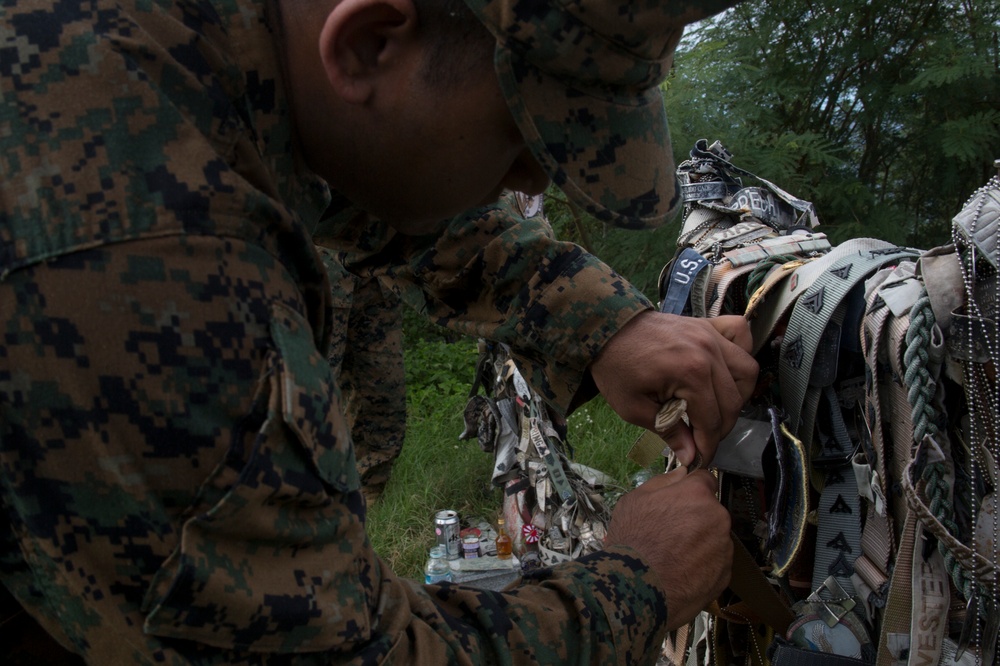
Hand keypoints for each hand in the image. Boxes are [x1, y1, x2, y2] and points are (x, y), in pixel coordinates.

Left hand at [589, 311, 756, 465]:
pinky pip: (741, 333)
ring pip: (747, 371)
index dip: (707, 446)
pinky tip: (724, 368)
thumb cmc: (615, 367)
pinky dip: (742, 350)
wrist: (606, 328)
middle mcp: (709, 353)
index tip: (700, 458)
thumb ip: (667, 431)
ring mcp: (711, 335)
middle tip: (701, 438)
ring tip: (715, 407)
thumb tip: (691, 456)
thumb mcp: (633, 408)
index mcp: (691, 374)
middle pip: (733, 402)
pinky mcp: (708, 324)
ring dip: (737, 394)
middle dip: (720, 428)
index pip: (712, 421)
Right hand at [605, 469, 731, 629]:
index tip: (679, 502)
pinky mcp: (725, 575)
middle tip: (671, 533)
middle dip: (695, 518)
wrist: (637, 589)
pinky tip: (681, 573)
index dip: (691, 490)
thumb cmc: (633, 539)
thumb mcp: (635, 500)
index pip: (705, 480)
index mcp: (697, 494)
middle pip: (710, 511)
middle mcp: (718, 517)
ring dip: (701, 542)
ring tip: (674, 557)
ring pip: (714, 538)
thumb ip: (663, 482)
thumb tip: (682, 474)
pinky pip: (715, 563)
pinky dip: (703, 566)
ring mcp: (724, 547)